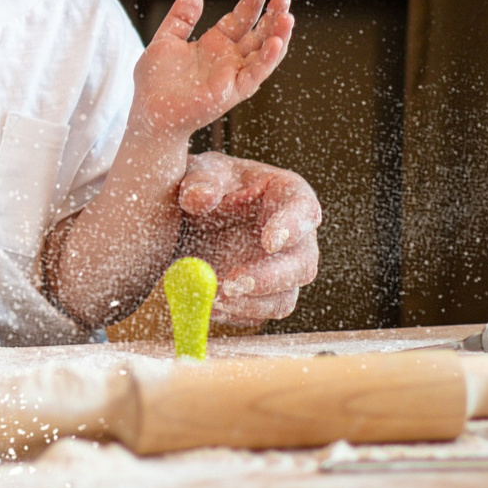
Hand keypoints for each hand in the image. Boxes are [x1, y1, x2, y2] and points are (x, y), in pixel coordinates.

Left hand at [131, 0, 293, 140]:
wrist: (149, 110)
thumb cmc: (155, 81)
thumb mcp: (166, 40)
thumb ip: (180, 18)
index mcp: (215, 43)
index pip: (240, 18)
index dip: (252, 2)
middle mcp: (229, 58)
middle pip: (258, 34)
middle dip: (273, 16)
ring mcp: (233, 74)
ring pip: (264, 54)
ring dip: (278, 36)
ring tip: (288, 17)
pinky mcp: (232, 91)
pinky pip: (254, 74)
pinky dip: (267, 60)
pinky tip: (276, 43)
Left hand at [176, 153, 320, 324]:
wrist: (184, 218)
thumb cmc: (202, 186)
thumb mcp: (197, 173)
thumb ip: (199, 181)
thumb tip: (200, 197)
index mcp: (286, 195)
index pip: (303, 209)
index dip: (292, 226)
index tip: (270, 241)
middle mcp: (293, 237)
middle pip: (302, 264)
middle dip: (270, 277)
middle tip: (232, 283)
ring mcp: (279, 270)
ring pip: (283, 298)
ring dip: (250, 303)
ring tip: (212, 298)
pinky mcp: (261, 295)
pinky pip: (256, 313)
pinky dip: (233, 314)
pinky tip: (206, 305)